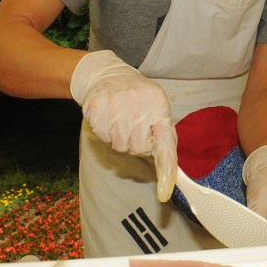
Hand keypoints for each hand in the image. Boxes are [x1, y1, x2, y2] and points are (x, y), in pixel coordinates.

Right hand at [70, 50, 176, 201]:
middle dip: (135, 142)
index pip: (165, 143)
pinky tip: (107, 116)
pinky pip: (103, 136)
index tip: (164, 193)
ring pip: (119, 145)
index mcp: (159, 104)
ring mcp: (116, 103)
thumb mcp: (156, 107)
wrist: (107, 73)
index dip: (166, 170)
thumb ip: (163, 135)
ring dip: (119, 137)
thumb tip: (169, 168)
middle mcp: (139, 102)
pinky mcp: (96, 106)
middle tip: (132, 125)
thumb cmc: (137, 97)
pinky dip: (104, 131)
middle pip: (138, 148)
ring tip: (119, 118)